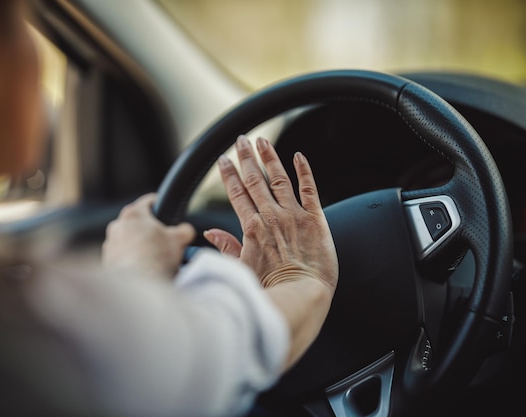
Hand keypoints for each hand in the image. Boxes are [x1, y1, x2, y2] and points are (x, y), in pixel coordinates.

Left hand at [103, 193, 194, 279]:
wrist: (137, 284)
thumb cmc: (156, 258)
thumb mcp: (179, 240)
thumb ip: (184, 230)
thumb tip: (185, 230)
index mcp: (134, 214)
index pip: (148, 201)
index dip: (160, 203)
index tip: (164, 208)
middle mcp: (117, 225)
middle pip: (138, 222)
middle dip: (150, 230)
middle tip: (163, 240)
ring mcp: (110, 243)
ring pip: (128, 240)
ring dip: (139, 245)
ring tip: (153, 258)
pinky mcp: (106, 260)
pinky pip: (122, 256)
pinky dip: (131, 260)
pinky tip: (143, 269)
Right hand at [204, 135, 337, 290]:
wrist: (302, 296)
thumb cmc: (270, 288)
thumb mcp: (241, 269)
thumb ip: (226, 247)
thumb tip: (210, 233)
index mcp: (251, 228)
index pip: (237, 193)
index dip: (229, 175)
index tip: (223, 160)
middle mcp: (271, 216)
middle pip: (255, 180)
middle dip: (246, 158)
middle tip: (241, 140)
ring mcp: (294, 215)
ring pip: (279, 178)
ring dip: (269, 158)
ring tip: (262, 140)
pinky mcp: (315, 219)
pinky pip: (309, 189)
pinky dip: (304, 171)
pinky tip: (299, 156)